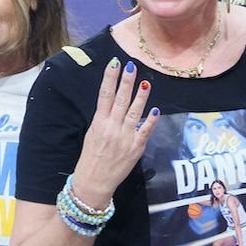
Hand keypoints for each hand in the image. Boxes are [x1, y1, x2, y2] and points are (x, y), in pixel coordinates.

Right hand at [71, 59, 159, 206]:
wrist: (94, 182)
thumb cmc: (90, 158)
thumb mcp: (92, 134)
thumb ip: (103, 119)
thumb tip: (113, 104)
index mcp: (99, 123)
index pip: (104, 95)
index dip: (110, 78)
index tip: (114, 63)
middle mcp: (112, 128)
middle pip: (120, 99)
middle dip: (126, 82)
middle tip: (131, 66)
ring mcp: (125, 137)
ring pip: (134, 112)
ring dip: (141, 96)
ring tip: (146, 82)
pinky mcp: (136, 148)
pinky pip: (145, 131)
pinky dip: (150, 120)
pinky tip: (155, 109)